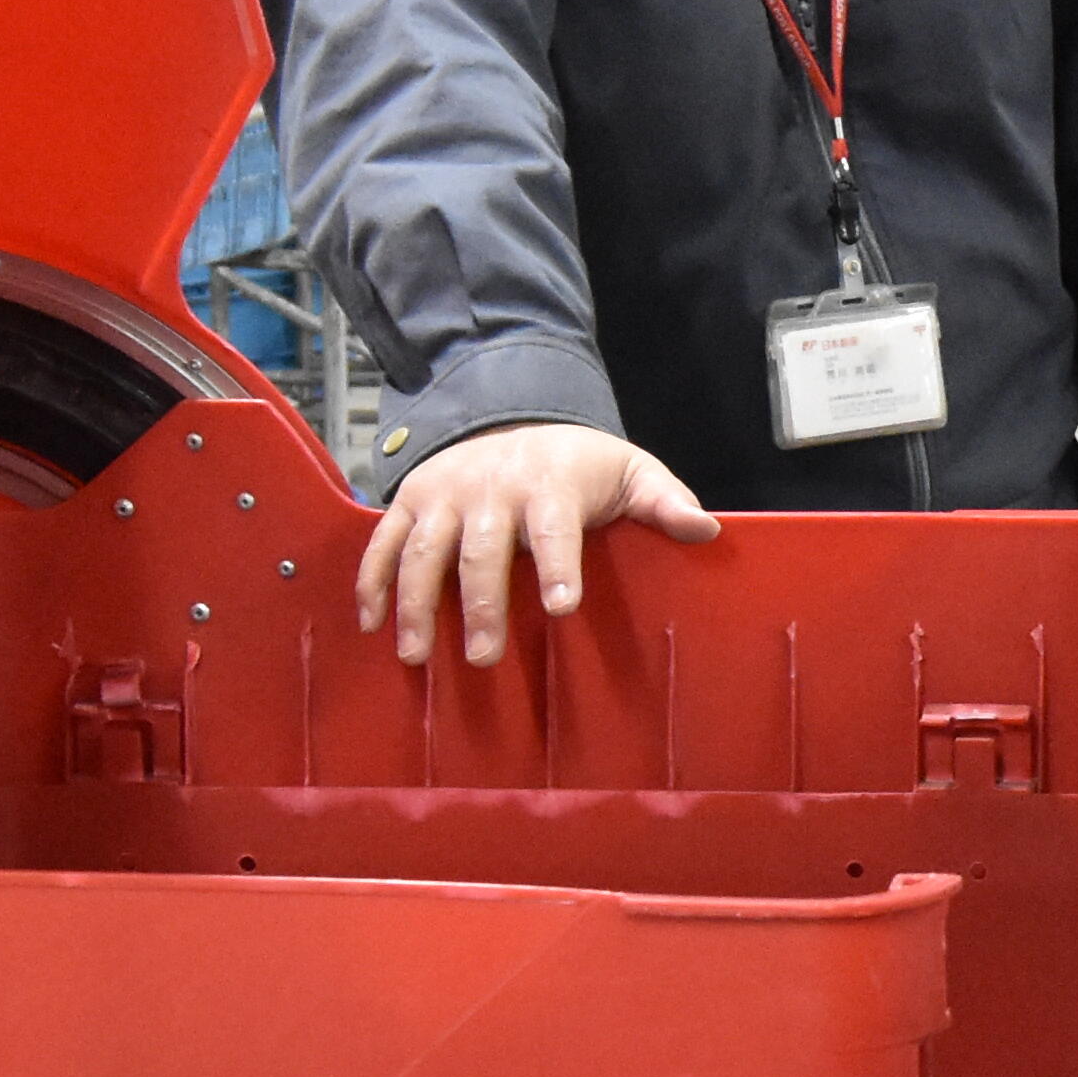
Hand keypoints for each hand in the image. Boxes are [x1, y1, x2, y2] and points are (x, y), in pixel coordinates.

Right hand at [355, 422, 717, 668]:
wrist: (515, 419)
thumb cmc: (579, 465)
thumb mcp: (631, 472)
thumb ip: (664, 502)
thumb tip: (705, 529)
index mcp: (548, 482)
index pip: (553, 527)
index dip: (557, 566)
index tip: (562, 607)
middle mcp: (490, 486)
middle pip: (481, 550)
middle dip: (482, 604)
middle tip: (485, 657)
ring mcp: (444, 494)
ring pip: (424, 550)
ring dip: (417, 603)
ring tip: (418, 656)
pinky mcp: (410, 501)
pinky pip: (384, 543)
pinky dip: (373, 582)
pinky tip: (372, 626)